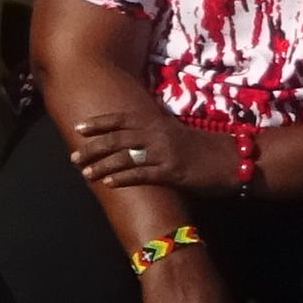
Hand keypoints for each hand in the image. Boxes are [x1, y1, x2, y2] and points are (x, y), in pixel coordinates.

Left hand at [55, 69, 205, 202]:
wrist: (230, 158)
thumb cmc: (200, 146)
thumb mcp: (173, 130)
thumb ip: (152, 129)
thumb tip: (130, 131)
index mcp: (156, 122)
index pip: (121, 119)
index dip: (99, 123)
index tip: (78, 127)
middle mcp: (157, 134)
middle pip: (117, 139)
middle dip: (93, 148)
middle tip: (73, 156)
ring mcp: (164, 153)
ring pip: (125, 157)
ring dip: (102, 165)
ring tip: (85, 173)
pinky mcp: (172, 171)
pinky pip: (143, 174)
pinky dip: (124, 178)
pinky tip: (109, 183)